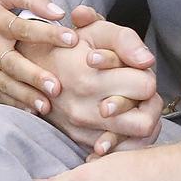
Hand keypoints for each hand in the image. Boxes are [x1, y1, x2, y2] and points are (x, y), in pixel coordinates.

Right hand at [0, 0, 77, 114]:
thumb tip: (58, 11)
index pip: (25, 28)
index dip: (49, 33)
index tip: (72, 39)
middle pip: (14, 63)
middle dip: (35, 77)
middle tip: (57, 87)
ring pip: (6, 84)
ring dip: (26, 96)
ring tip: (47, 107)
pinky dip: (13, 104)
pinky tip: (31, 111)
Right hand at [73, 12, 161, 155]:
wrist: (31, 64)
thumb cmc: (69, 44)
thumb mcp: (96, 32)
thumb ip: (125, 41)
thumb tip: (147, 61)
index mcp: (91, 78)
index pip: (145, 87)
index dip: (146, 75)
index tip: (136, 70)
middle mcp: (85, 109)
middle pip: (145, 122)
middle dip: (148, 104)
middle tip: (139, 90)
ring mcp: (82, 128)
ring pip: (133, 140)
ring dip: (138, 120)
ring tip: (132, 101)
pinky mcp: (78, 138)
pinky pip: (115, 149)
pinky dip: (124, 135)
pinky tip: (122, 118)